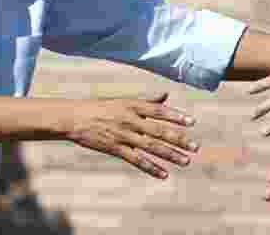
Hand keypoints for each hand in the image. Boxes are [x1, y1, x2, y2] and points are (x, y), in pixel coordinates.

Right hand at [62, 93, 197, 178]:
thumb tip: (166, 96)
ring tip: (185, 161)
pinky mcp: (115, 149)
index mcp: (133, 105)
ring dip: (169, 155)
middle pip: (158, 131)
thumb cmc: (101, 107)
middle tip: (195, 147)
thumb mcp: (124, 100)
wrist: (74, 118)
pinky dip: (150, 168)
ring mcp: (123, 135)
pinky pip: (136, 160)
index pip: (158, 111)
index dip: (176, 116)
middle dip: (178, 139)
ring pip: (151, 147)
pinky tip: (163, 174)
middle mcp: (131, 120)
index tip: (192, 122)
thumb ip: (147, 101)